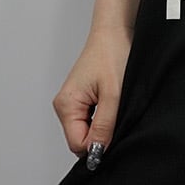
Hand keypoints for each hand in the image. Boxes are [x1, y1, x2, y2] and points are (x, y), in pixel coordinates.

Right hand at [53, 27, 131, 161]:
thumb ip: (104, 126)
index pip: (78, 144)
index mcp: (66, 105)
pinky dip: (104, 117)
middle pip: (81, 139)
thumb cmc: (113, 54)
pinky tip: (114, 102)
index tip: (116, 133)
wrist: (115, 31)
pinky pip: (91, 119)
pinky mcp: (82, 98)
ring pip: (88, 130)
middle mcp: (65, 105)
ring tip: (116, 104)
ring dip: (104, 125)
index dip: (98, 146)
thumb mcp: (113, 95)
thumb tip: (97, 153)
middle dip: (101, 135)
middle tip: (118, 115)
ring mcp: (73, 102)